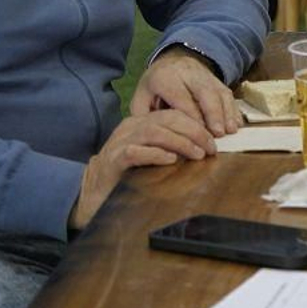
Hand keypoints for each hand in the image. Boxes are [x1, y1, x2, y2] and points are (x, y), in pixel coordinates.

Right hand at [71, 110, 217, 229]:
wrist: (93, 192)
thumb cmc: (128, 175)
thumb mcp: (151, 155)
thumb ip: (170, 147)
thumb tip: (202, 148)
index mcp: (141, 123)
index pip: (173, 115)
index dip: (196, 126)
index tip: (213, 141)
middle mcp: (130, 127)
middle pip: (167, 120)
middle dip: (194, 132)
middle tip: (210, 148)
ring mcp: (120, 141)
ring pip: (154, 132)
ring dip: (179, 142)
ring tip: (196, 154)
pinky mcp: (113, 160)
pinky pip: (135, 151)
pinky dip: (155, 154)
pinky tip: (171, 160)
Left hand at [132, 48, 240, 136]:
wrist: (171, 62)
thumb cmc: (155, 87)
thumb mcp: (141, 97)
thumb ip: (143, 115)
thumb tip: (153, 135)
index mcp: (165, 78)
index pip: (181, 98)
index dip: (191, 117)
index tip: (196, 135)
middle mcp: (187, 73)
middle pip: (204, 92)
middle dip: (212, 113)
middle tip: (218, 134)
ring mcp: (205, 75)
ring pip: (219, 92)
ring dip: (226, 112)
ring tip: (230, 131)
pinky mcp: (217, 80)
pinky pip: (227, 92)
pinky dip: (233, 109)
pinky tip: (236, 123)